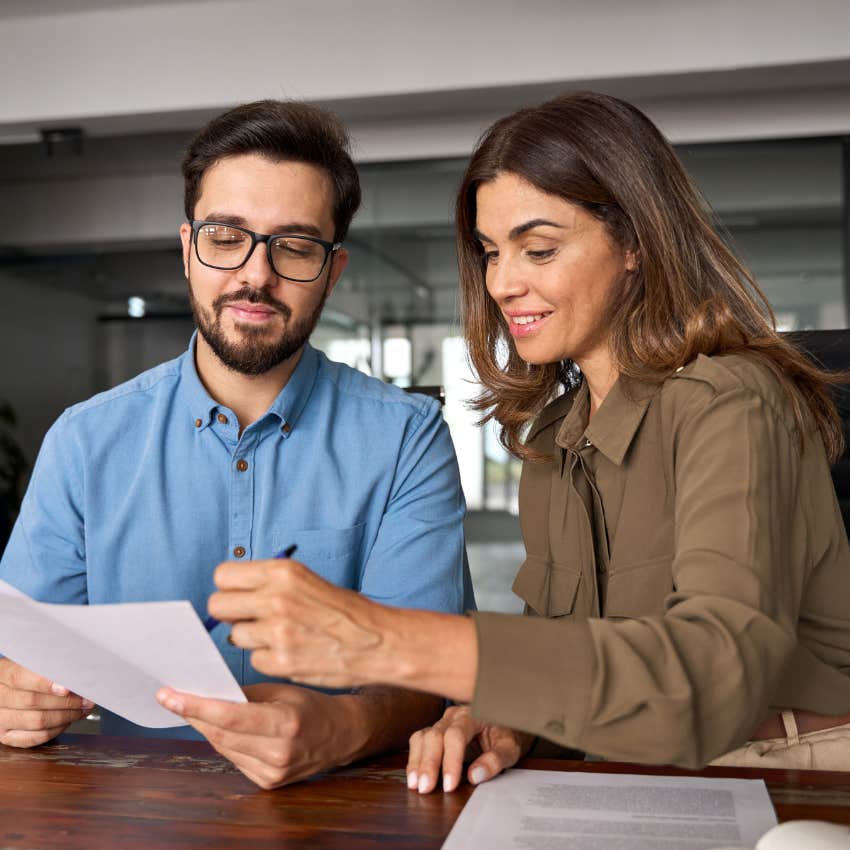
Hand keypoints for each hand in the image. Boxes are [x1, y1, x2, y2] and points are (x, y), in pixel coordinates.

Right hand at [0, 658, 92, 746]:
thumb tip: (76, 674)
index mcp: (2, 674)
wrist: (7, 689)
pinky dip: (56, 730)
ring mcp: (0, 719)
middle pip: (33, 701)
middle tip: (86, 699)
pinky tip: (67, 721)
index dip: (45, 683)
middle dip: (66, 701)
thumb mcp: (32, 663)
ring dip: (65, 716)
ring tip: (82, 709)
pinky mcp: (5, 736)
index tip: (66, 687)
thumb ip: (49, 667)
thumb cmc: (26, 674)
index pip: (20, 678)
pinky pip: (34, 738)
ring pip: (36, 721)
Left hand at [156, 682, 363, 788]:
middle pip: (221, 734)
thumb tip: (208, 692)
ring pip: (224, 748)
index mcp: (286, 723)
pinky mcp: (268, 783)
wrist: (342, 735)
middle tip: (172, 696)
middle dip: (194, 715)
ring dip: (206, 728)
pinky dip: (224, 742)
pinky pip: (234, 759)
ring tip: (194, 708)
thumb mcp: (283, 690)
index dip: (196, 706)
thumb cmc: (312, 705)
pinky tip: (221, 728)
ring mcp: (273, 772)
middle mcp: (279, 752)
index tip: (169, 695)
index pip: (230, 717)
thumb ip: (246, 695)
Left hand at [208, 557, 388, 688]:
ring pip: (234, 635)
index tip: (240, 595)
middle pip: (218, 605)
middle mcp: (276, 598)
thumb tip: (232, 592)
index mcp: (282, 572)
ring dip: (252, 638)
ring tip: (279, 636)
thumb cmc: (342, 609)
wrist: (377, 640)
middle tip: (250, 618)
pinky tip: (290, 652)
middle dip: (231, 613)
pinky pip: (254, 659)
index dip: (230, 587)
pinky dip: (268, 658)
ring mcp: (277, 632)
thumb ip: (269, 582)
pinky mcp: (280, 661)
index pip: (223, 575)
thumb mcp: (306, 580)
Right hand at [406, 704, 532, 793]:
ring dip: (417, 762)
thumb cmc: (506, 736)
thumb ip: (496, 760)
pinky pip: (419, 742)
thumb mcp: (510, 748)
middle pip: (434, 735)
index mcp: (473, 715)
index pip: (456, 735)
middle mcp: (453, 716)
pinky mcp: (435, 733)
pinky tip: (414, 777)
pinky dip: (414, 760)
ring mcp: (442, 723)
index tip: (450, 785)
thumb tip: (474, 775)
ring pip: (422, 737)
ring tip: (415, 785)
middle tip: (425, 788)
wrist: (504, 724)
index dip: (451, 760)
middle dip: (429, 763)